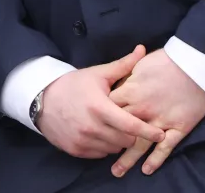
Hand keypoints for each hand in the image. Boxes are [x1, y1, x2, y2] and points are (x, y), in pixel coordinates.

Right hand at [38, 45, 164, 158]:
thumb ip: (123, 66)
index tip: (162, 134)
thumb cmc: (73, 84)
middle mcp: (92, 127)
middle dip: (131, 133)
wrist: (42, 99)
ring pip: (114, 148)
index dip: (149, 131)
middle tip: (129, 123)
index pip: (131, 125)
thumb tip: (142, 49)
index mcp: (100, 107)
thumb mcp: (98, 74)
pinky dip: (104, 146)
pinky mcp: (76, 150)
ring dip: (118, 140)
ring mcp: (83, 140)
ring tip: (113, 126)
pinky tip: (101, 133)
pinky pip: (100, 154)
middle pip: (125, 140)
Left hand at [108, 48, 204, 176]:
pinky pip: (165, 148)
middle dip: (108, 141)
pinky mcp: (178, 127)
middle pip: (120, 129)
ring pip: (140, 144)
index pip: (110, 108)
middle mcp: (143, 109)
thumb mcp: (140, 64)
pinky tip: (147, 170)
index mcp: (131, 91)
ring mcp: (161, 120)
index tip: (93, 125)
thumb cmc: (166, 61)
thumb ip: (124, 78)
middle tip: (98, 154)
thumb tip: (113, 86)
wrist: (195, 64)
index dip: (101, 117)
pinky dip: (156, 160)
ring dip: (128, 159)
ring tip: (116, 171)